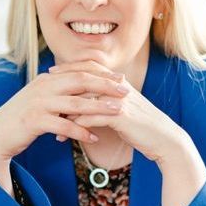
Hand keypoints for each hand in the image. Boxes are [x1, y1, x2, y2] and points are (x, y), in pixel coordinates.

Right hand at [0, 61, 128, 166]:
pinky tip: (93, 138)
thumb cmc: (23, 119)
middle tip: (126, 91)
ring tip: (117, 112)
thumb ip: (60, 93)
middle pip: (81, 82)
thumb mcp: (42, 100)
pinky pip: (63, 125)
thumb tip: (83, 90)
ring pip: (75, 104)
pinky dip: (80, 132)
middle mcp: (44, 87)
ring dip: (99, 108)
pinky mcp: (34, 121)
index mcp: (48, 80)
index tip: (121, 78)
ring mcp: (39, 103)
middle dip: (106, 86)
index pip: (80, 71)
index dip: (102, 74)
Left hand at [56, 68, 189, 164]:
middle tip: (42, 90)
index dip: (69, 68)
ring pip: (85, 100)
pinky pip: (92, 118)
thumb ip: (107, 100)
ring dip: (65, 111)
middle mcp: (118, 87)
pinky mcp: (121, 116)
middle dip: (61, 84)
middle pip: (83, 79)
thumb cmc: (142, 125)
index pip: (89, 67)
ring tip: (50, 121)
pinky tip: (65, 135)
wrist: (164, 139)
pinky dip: (76, 126)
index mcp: (117, 82)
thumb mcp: (123, 108)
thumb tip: (89, 99)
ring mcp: (119, 100)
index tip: (50, 73)